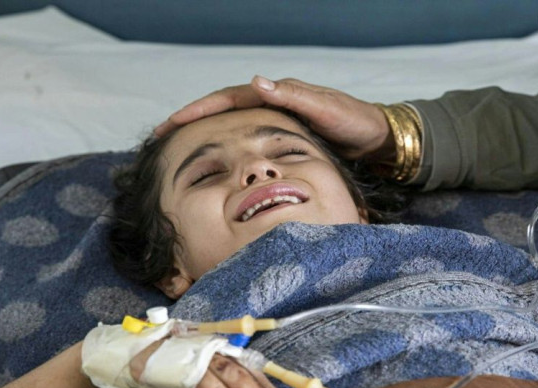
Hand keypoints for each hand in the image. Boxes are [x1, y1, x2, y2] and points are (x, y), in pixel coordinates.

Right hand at [154, 76, 393, 160]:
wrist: (377, 137)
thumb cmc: (354, 122)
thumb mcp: (326, 109)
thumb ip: (293, 97)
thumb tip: (256, 81)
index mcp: (278, 94)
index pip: (228, 98)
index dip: (199, 110)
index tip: (172, 123)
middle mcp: (273, 103)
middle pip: (223, 108)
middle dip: (192, 119)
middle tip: (160, 134)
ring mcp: (277, 119)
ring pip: (232, 123)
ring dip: (206, 131)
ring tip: (179, 144)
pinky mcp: (284, 135)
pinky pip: (248, 136)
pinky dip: (228, 142)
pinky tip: (218, 155)